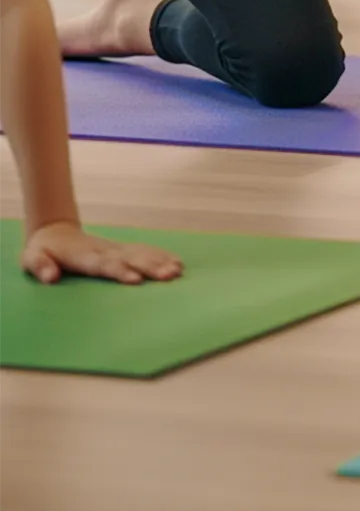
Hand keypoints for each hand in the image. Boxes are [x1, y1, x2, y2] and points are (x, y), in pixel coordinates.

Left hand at [21, 221, 183, 284]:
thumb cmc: (42, 250)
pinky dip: (161, 256)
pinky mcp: (121, 250)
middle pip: (130, 258)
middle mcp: (104, 251)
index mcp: (84, 256)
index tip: (136, 279)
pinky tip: (177, 263)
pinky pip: (144, 251)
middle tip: (169, 275)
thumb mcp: (31, 259)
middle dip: (150, 267)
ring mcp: (115, 248)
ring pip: (141, 253)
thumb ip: (40, 266)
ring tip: (177, 271)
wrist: (54, 231)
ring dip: (159, 262)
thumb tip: (51, 277)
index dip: (120, 271)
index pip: (104, 264)